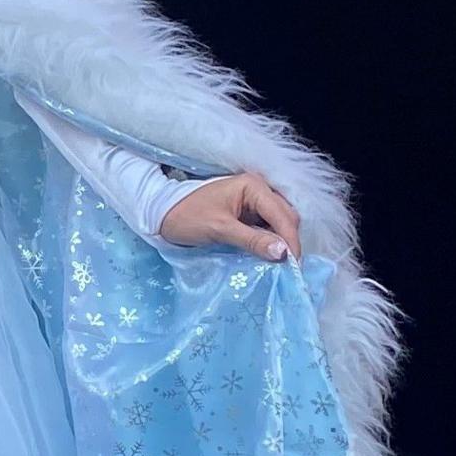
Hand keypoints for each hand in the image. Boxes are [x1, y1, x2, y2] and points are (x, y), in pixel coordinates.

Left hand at [156, 171, 299, 262]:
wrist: (162, 214)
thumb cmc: (187, 217)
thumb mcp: (220, 229)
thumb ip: (252, 240)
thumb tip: (283, 253)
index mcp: (253, 186)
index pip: (283, 215)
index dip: (291, 240)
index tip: (294, 266)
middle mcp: (259, 189)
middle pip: (286, 217)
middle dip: (289, 242)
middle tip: (289, 269)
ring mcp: (254, 201)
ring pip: (280, 223)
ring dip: (281, 242)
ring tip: (281, 265)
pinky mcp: (248, 213)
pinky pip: (268, 227)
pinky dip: (271, 241)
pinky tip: (269, 256)